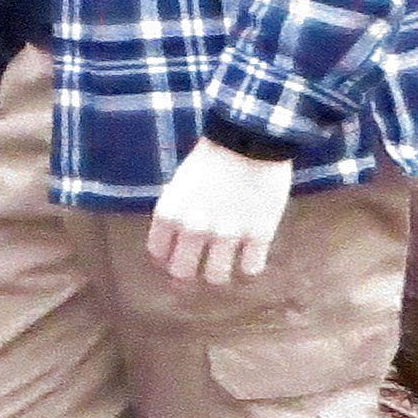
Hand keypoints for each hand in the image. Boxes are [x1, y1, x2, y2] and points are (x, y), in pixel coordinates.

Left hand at [144, 138, 293, 285]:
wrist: (251, 139)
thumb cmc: (213, 156)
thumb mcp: (181, 183)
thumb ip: (177, 212)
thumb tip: (175, 237)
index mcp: (169, 214)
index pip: (158, 252)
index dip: (167, 256)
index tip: (177, 253)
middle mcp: (193, 229)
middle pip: (182, 273)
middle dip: (189, 272)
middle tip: (199, 265)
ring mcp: (226, 235)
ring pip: (216, 277)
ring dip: (219, 273)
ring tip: (226, 263)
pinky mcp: (258, 236)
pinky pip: (250, 269)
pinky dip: (249, 267)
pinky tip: (251, 256)